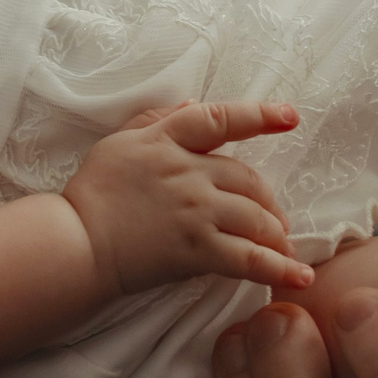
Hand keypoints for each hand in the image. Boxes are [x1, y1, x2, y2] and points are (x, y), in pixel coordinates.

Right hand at [64, 102, 312, 294]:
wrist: (77, 242)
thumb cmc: (93, 192)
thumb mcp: (119, 143)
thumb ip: (158, 120)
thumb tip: (193, 102)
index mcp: (166, 140)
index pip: (219, 120)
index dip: (259, 116)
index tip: (289, 116)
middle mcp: (187, 172)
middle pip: (249, 179)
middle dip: (268, 200)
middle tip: (273, 219)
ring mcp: (195, 211)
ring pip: (256, 217)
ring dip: (275, 233)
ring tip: (282, 246)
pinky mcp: (198, 249)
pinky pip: (250, 258)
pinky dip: (279, 267)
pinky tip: (300, 276)